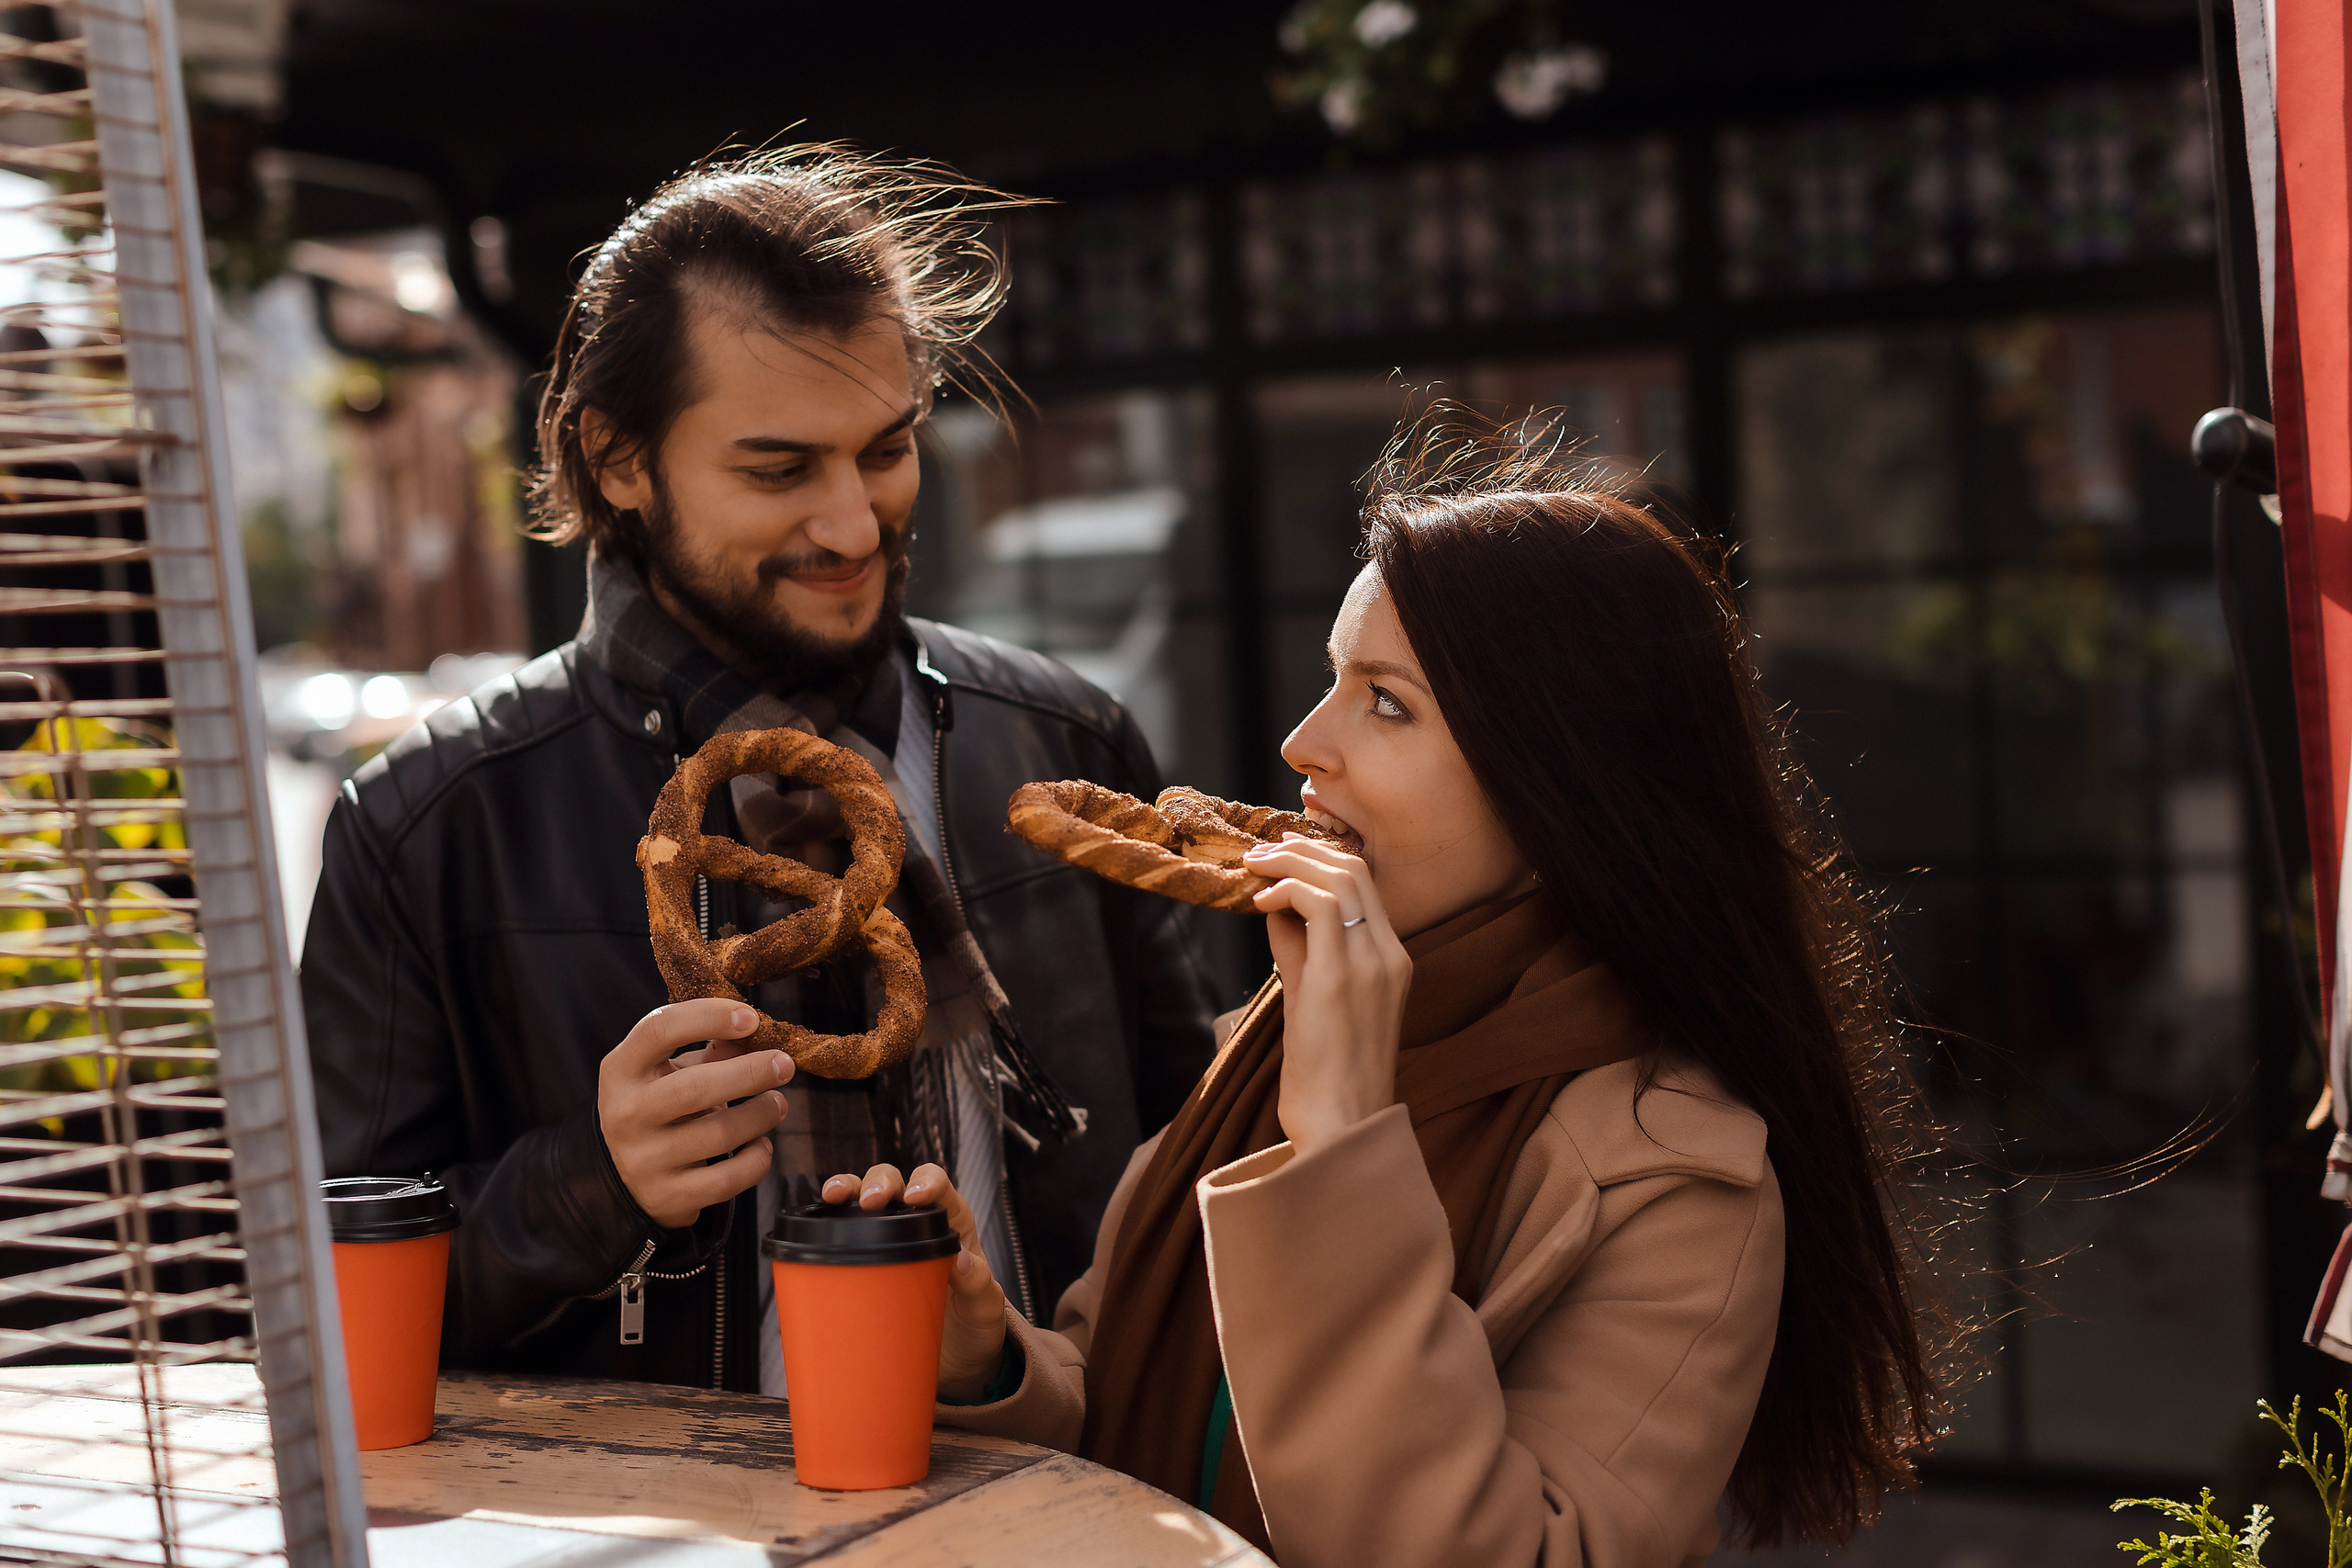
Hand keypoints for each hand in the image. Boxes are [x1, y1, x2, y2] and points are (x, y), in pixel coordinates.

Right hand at [599, 999, 791, 1229]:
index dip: (709, 1017)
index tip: (752, 1017)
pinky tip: (761, 1144)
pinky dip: (756, 1159)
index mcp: (621, 1070)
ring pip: (719, 1134)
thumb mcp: (669, 1070)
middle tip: (784, 1064)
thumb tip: (758, 1030)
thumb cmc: (660, 1105)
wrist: (627, 1175)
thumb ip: (711, 1048)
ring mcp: (643, 1160)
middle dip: (751, 1073)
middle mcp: (625, 1114)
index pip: (659, 1030)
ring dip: (761, 1114)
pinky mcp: (667, 1197)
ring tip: (777, 1103)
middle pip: (695, 1088)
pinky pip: (727, 1180)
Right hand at [823, 1163, 1007, 1401]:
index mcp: (952, 1221)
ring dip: (846, 1190)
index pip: (938, 1184)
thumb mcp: (985, 1306)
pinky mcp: (865, 1262)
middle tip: (870, 1201)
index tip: (914, 1198)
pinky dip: (827, 1224)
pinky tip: (813, 1229)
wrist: (955, 1359)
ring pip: (862, 1198)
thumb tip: (960, 1262)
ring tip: (832, 1197)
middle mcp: (918, 1222)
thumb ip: (979, 1283)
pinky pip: (844, 1235)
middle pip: (895, 1184)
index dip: (926, 1182)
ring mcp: (888, 1241)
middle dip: (879, 1183)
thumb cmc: (975, 1323)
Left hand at [1243, 833, 1410, 1153]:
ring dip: (1289, 864)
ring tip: (1253, 871)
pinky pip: (1318, 905)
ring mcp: (1370, 965)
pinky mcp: (1340, 977)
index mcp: (1393, 961)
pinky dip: (1286, 890)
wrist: (1341, 1127)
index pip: (1364, 885)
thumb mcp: (1313, 997)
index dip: (1321, 859)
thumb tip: (1274, 907)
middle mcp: (1389, 956)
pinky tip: (1261, 903)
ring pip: (1339, 877)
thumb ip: (1300, 950)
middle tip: (1259, 855)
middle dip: (1301, 851)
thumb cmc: (1326, 1075)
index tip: (1282, 854)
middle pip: (1355, 870)